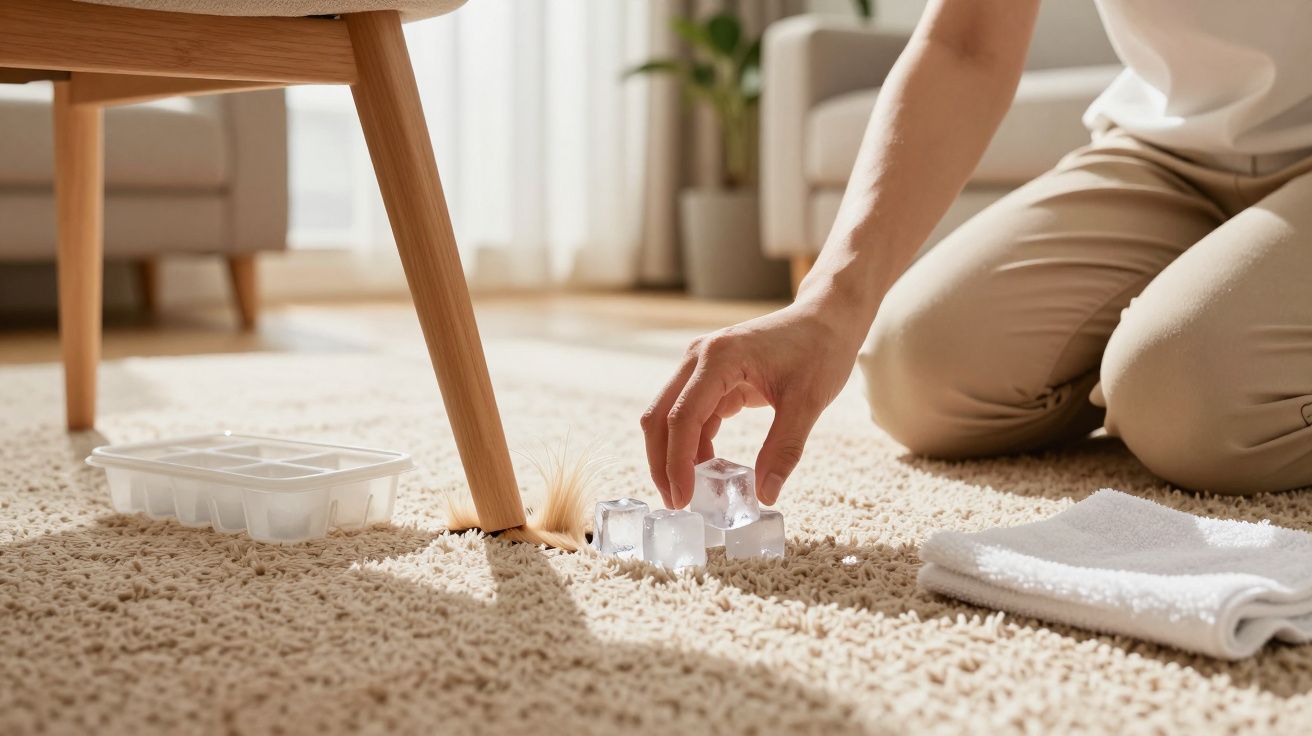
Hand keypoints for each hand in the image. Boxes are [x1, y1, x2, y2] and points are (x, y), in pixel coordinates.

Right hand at [640, 297, 865, 508]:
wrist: (827, 319)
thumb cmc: (820, 350)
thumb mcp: (808, 403)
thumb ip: (784, 449)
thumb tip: (765, 495)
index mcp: (718, 358)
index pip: (682, 417)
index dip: (677, 462)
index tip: (682, 499)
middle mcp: (699, 358)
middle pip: (661, 416)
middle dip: (663, 463)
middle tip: (676, 504)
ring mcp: (702, 366)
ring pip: (670, 417)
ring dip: (675, 456)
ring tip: (691, 494)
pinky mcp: (712, 377)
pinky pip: (691, 415)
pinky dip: (694, 445)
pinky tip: (708, 471)